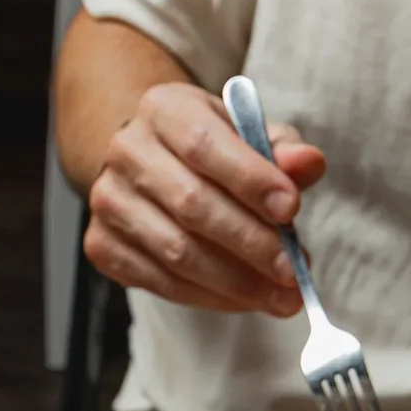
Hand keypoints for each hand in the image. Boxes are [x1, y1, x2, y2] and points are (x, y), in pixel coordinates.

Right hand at [85, 82, 325, 314]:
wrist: (146, 163)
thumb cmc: (206, 149)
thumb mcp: (245, 134)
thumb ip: (279, 149)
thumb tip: (308, 164)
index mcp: (163, 109)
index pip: (206, 146)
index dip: (251, 180)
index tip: (292, 210)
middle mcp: (126, 152)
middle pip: (192, 205)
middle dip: (251, 244)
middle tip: (293, 272)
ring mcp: (108, 202)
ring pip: (177, 252)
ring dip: (236, 282)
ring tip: (279, 297)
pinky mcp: (102, 246)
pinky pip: (161, 282)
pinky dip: (209, 297)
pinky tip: (243, 300)